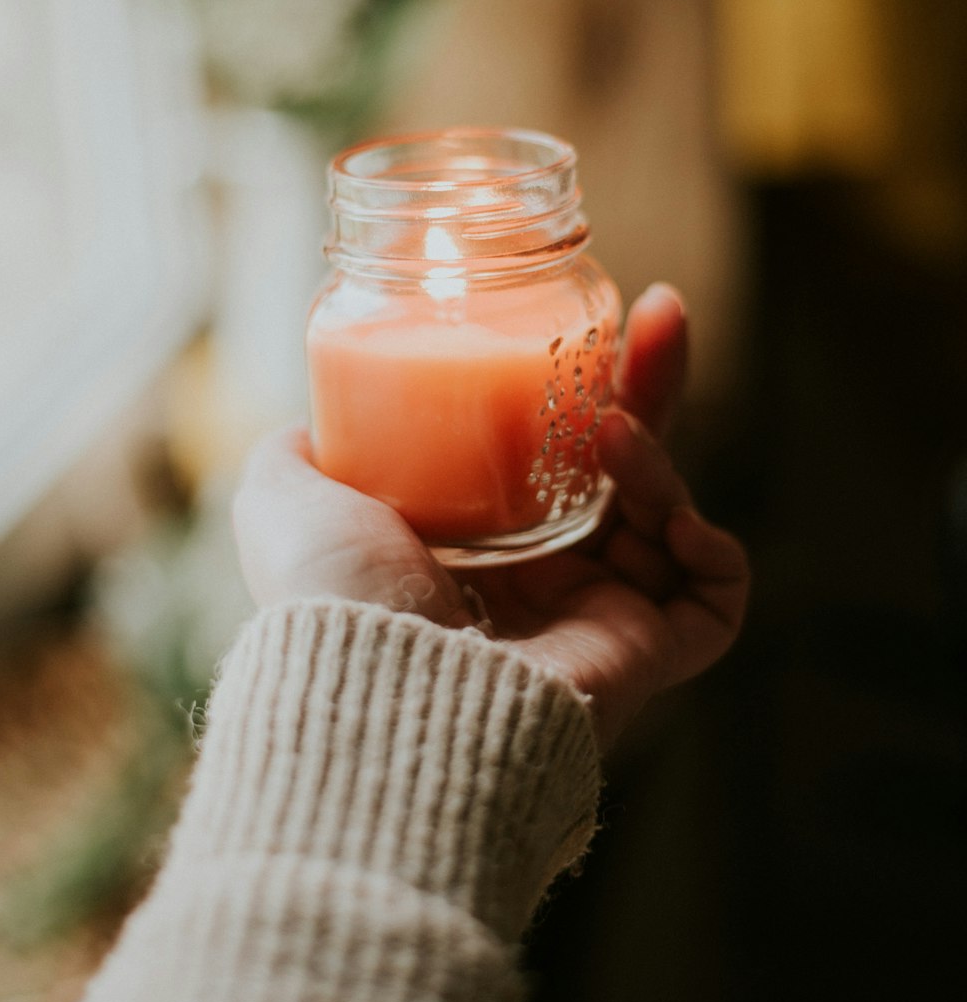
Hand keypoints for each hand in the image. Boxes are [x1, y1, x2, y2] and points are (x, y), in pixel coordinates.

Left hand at [233, 284, 747, 754]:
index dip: (574, 389)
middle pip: (620, 467)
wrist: (376, 689)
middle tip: (660, 312)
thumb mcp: (286, 503)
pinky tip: (675, 522)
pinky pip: (716, 598)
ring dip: (656, 461)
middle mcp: (537, 585)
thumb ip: (295, 458)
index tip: (587, 327)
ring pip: (666, 516)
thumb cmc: (333, 596)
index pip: (547, 455)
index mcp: (469, 550)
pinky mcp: (642, 656)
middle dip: (650, 385)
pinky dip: (713, 550)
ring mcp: (596, 620)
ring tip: (612, 437)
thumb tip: (306, 426)